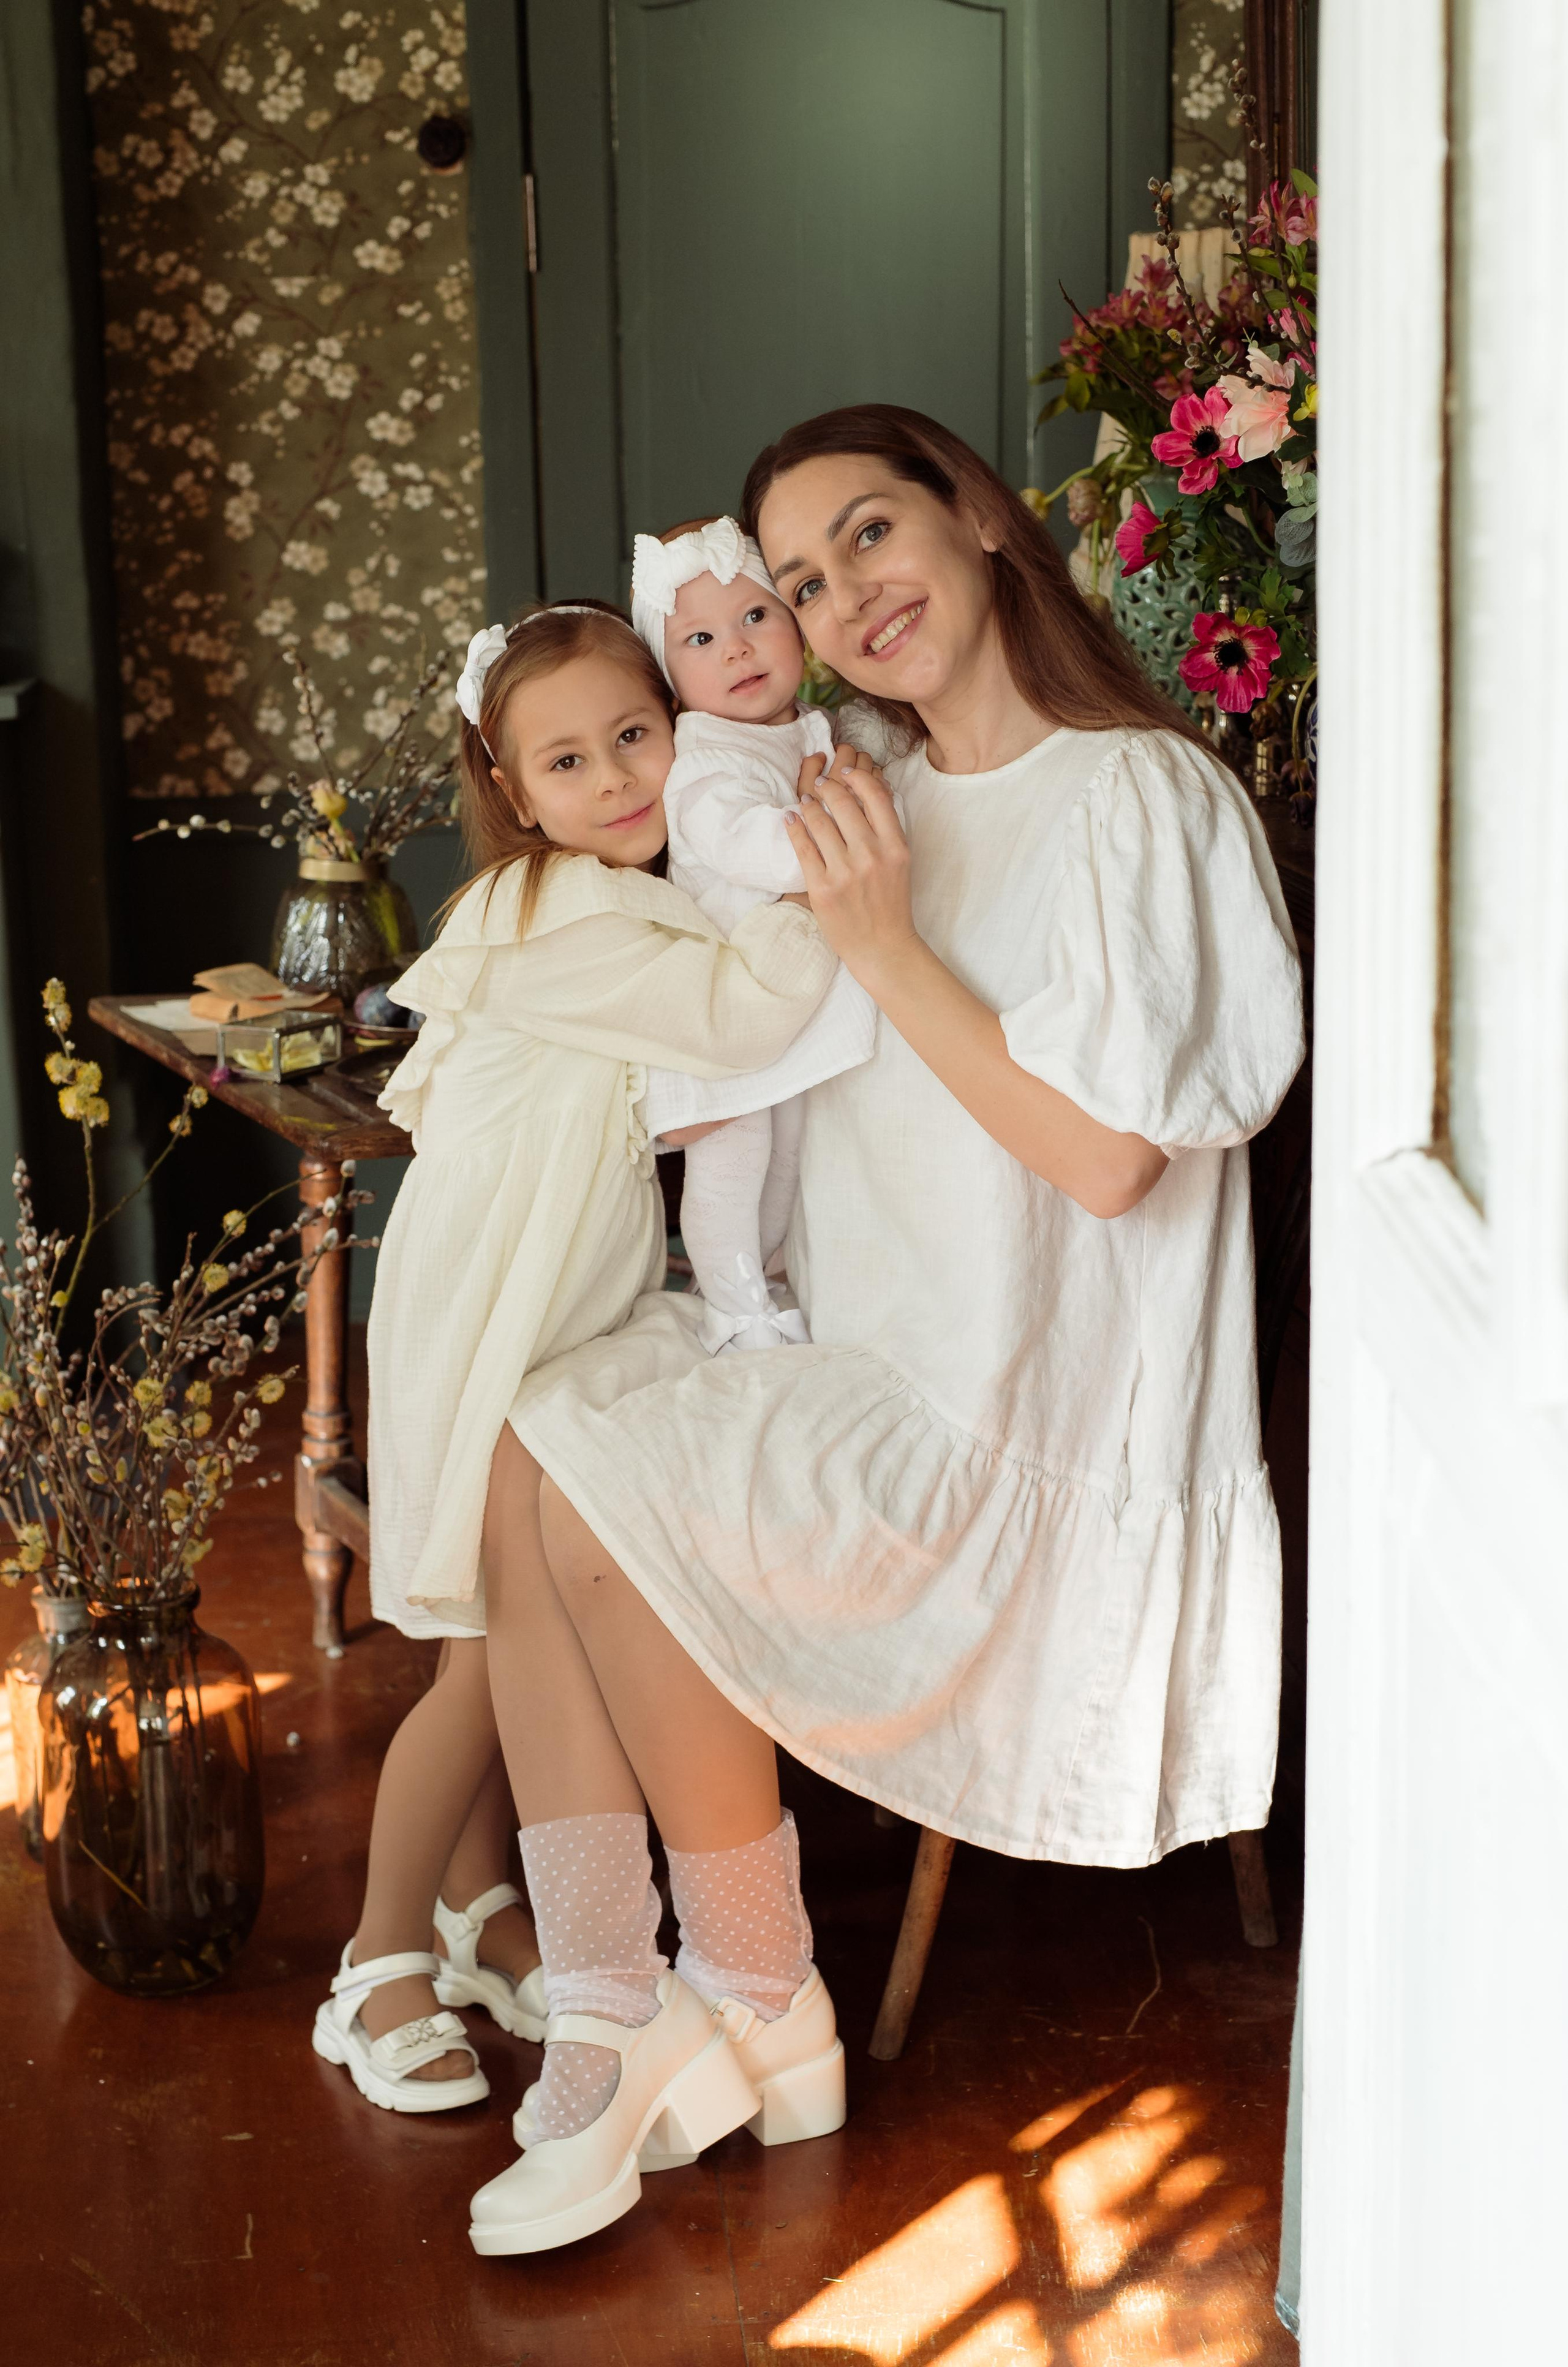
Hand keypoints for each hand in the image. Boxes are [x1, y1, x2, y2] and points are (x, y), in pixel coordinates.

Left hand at [784, 747, 916, 984]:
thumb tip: (864, 793)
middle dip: (827, 787)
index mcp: (895, 846)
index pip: (875, 795)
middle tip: (820, 785)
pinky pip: (802, 847)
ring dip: (808, 805)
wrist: (882, 948)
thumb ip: (886, 830)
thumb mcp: (899, 862)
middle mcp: (871, 855)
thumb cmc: (891, 904)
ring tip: (805, 802)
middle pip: (843, 802)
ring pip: (819, 821)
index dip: (857, 777)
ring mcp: (845, 872)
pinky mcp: (822, 888)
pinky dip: (794, 827)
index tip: (845, 772)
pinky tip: (791, 818)